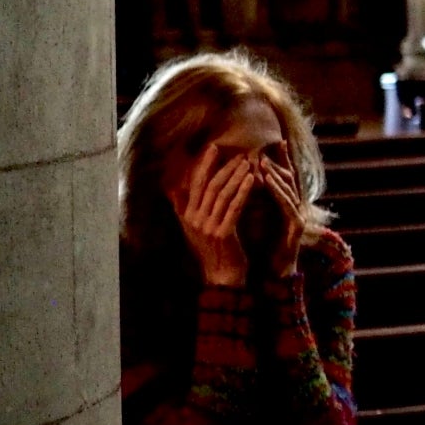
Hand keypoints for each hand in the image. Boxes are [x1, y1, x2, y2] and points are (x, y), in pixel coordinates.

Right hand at [179, 145, 256, 286]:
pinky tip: (253, 180)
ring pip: (222, 194)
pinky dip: (243, 191)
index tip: (214, 147)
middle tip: (237, 151)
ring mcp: (207, 226)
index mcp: (187, 215)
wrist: (222, 276)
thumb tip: (172, 187)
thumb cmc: (213, 250)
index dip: (203, 164)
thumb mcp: (193, 228)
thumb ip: (183, 207)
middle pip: (208, 185)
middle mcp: (194, 219)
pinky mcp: (222, 233)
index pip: (194, 183)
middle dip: (223, 166)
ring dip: (236, 176)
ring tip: (248, 162)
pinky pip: (234, 207)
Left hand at [255, 153, 305, 278]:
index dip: (280, 160)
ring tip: (262, 160)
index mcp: (284, 205)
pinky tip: (266, 181)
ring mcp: (298, 216)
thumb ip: (248, 201)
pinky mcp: (296, 226)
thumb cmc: (261, 247)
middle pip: (289, 178)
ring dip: (275, 173)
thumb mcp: (252, 219)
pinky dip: (276, 190)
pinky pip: (286, 204)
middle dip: (279, 162)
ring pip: (287, 188)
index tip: (276, 142)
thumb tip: (232, 182)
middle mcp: (295, 207)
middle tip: (267, 147)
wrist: (273, 273)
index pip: (282, 178)